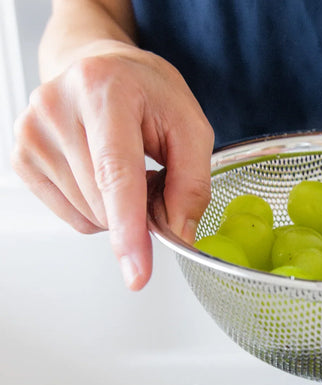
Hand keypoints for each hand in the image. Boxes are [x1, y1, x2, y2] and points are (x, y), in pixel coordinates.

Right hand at [12, 41, 213, 289]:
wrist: (100, 68)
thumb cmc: (147, 94)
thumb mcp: (191, 127)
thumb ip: (193, 183)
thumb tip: (178, 234)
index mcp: (105, 92)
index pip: (116, 174)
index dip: (130, 230)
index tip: (137, 272)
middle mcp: (57, 108)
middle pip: (106, 205)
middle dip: (140, 210)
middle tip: (151, 173)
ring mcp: (32, 133)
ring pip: (90, 217)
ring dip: (119, 210)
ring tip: (125, 167)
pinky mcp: (22, 156)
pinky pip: (73, 217)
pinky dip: (98, 211)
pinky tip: (101, 177)